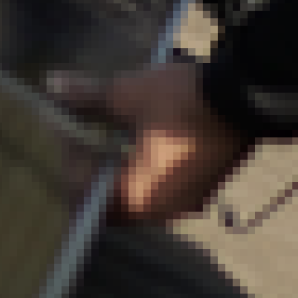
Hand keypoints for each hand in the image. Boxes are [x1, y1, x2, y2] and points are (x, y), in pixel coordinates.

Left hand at [47, 60, 249, 225]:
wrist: (247, 97)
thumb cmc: (182, 100)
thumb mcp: (129, 93)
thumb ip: (88, 97)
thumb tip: (51, 86)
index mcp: (137, 197)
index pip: (83, 192)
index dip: (67, 161)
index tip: (64, 129)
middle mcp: (159, 211)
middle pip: (110, 203)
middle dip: (92, 172)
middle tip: (82, 138)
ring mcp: (184, 205)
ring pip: (137, 199)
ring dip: (119, 174)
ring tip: (110, 139)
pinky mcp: (202, 192)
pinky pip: (161, 192)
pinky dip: (145, 174)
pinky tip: (143, 143)